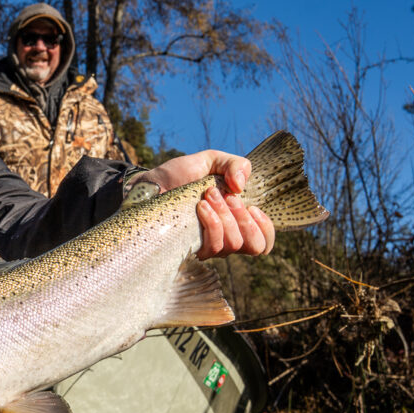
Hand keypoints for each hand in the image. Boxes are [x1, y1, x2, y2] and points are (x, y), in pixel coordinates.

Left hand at [133, 149, 274, 259]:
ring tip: (207, 195)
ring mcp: (205, 247)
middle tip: (226, 196)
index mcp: (233, 221)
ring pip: (232, 243)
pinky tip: (200, 206)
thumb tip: (241, 185)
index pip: (262, 244)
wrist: (148, 185)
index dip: (265, 229)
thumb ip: (234, 165)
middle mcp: (222, 238)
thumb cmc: (177, 176)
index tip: (254, 208)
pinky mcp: (189, 250)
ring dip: (225, 215)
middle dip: (244, 218)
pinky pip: (213, 245)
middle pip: (252, 246)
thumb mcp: (209, 162)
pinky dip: (212, 221)